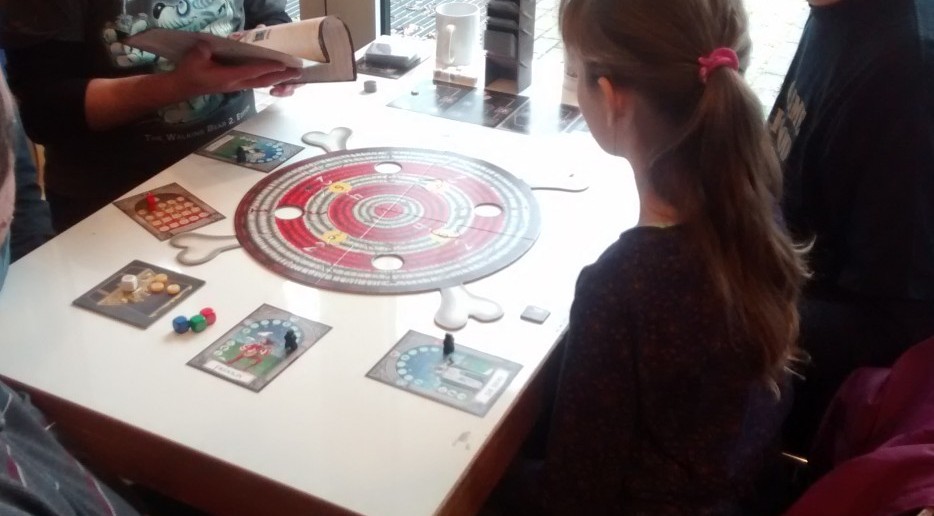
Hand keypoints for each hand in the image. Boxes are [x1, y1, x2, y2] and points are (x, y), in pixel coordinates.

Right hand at [170, 41, 301, 97]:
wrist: (183, 86)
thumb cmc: (189, 72)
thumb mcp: (194, 58)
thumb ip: (204, 51)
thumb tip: (211, 45)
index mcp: (228, 77)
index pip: (253, 71)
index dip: (268, 67)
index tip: (283, 64)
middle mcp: (237, 83)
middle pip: (264, 80)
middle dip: (281, 77)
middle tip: (298, 73)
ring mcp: (238, 85)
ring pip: (262, 83)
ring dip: (278, 79)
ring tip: (293, 75)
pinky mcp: (236, 84)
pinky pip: (256, 82)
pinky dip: (268, 78)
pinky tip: (277, 76)